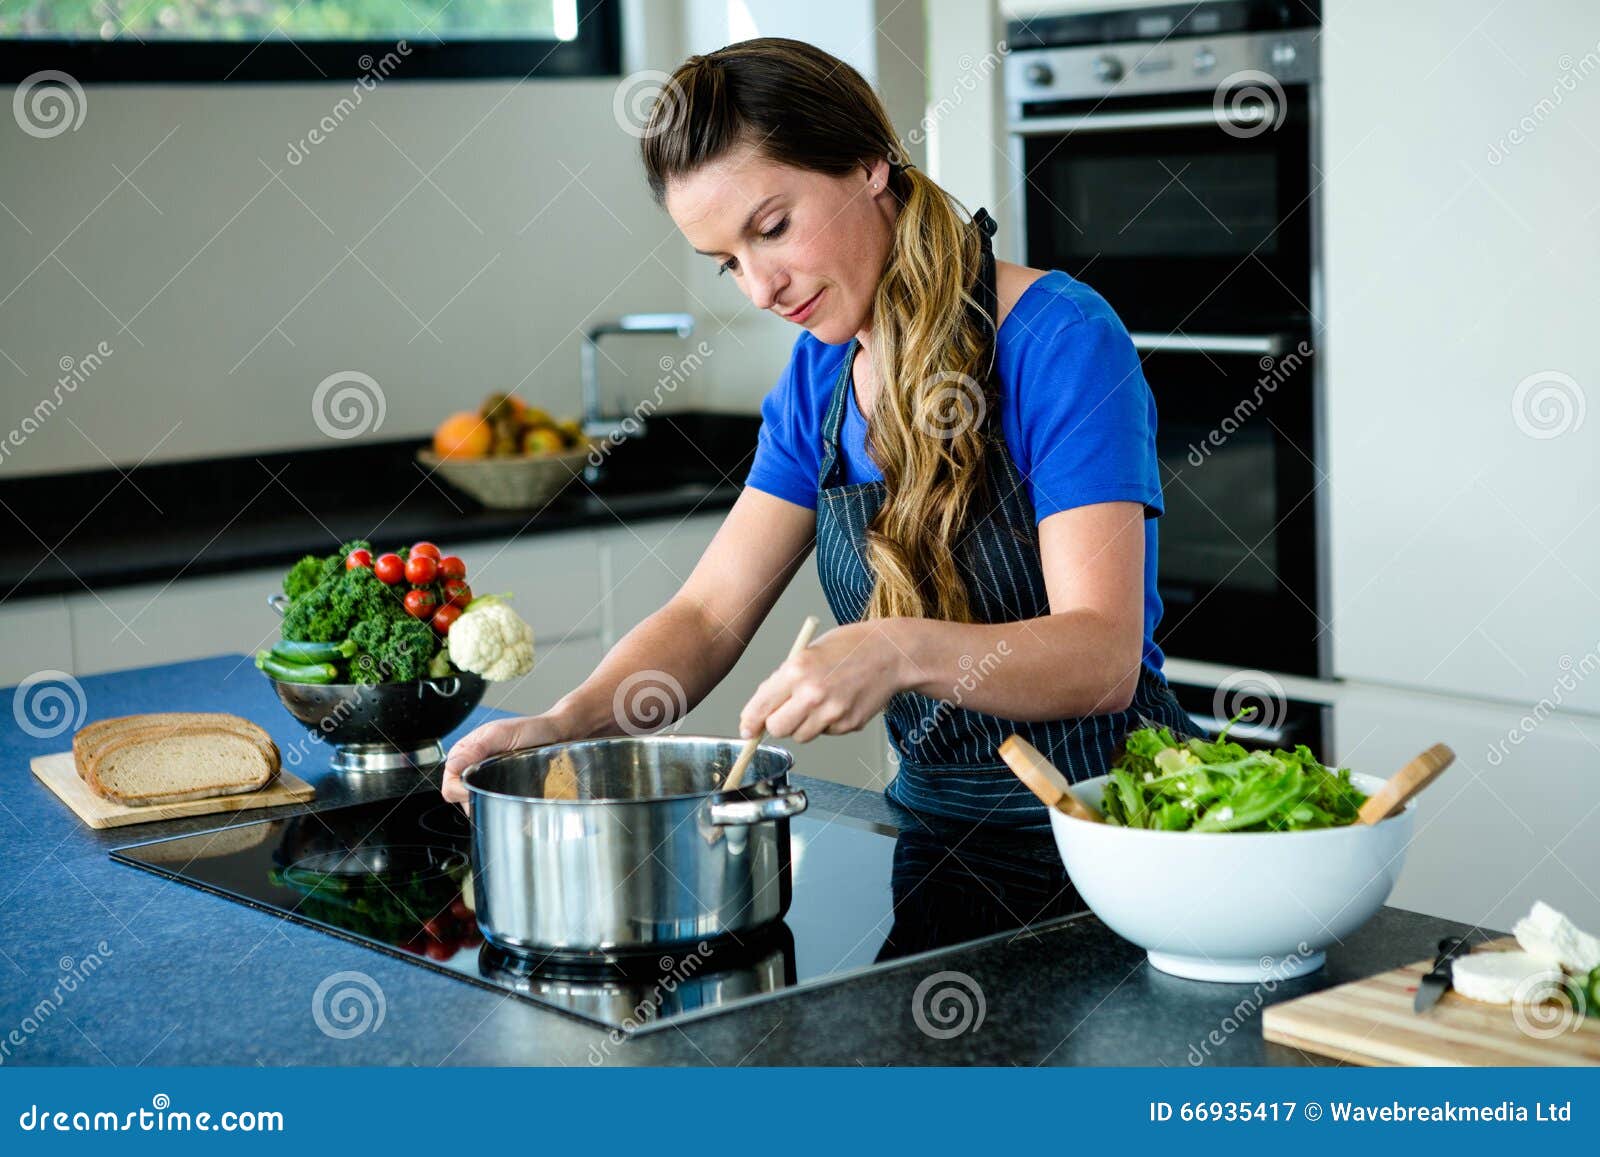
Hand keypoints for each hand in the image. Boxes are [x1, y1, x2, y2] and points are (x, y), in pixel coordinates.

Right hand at [441, 712, 571, 808]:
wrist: (557, 735)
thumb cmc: (531, 729)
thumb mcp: (501, 733)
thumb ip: (477, 748)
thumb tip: (453, 765)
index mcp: (465, 752)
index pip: (450, 783)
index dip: (460, 791)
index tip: (478, 789)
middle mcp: (473, 767)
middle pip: (460, 798)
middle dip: (475, 799)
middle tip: (496, 790)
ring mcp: (487, 779)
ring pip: (476, 804)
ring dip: (489, 803)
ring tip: (506, 793)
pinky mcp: (502, 789)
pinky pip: (493, 804)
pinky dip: (500, 806)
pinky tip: (511, 801)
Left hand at [739, 621, 908, 742]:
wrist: (892, 653)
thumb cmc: (851, 646)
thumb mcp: (809, 651)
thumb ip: (785, 678)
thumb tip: (764, 705)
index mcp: (797, 670)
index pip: (761, 707)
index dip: (749, 722)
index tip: (747, 729)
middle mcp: (812, 694)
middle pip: (778, 729)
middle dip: (776, 724)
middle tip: (784, 713)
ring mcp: (832, 713)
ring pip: (801, 735)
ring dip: (803, 725)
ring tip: (820, 701)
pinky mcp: (848, 725)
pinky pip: (826, 732)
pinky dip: (827, 723)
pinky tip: (839, 701)